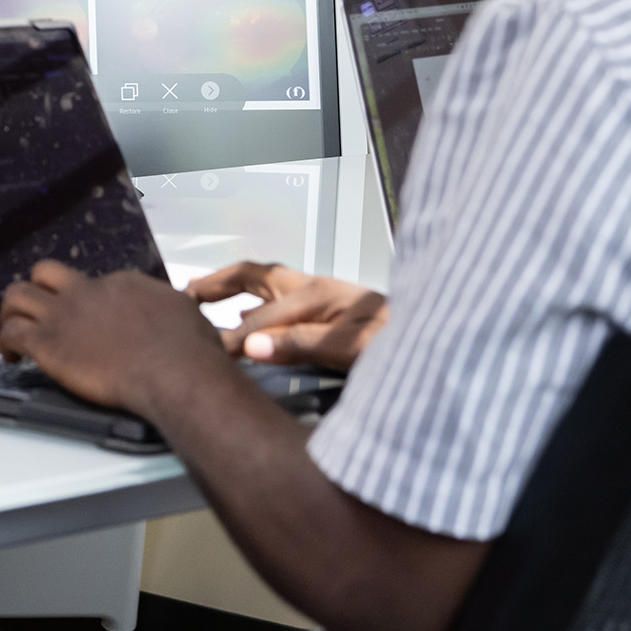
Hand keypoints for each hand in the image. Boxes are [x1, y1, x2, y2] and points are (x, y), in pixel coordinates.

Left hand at [0, 260, 230, 416]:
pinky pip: (11, 333)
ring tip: (11, 329)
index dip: (85, 301)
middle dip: (37, 288)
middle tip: (37, 310)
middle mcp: (87, 291)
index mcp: (121, 283)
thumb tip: (174, 309)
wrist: (175, 372)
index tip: (87, 320)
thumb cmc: (188, 351)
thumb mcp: (185, 312)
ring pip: (17, 295)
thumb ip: (169, 308)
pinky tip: (11, 358)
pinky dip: (5, 343)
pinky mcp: (49, 344)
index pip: (91, 282)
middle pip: (46, 273)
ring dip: (10, 312)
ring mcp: (64, 315)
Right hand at [188, 261, 387, 372]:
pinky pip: (280, 296)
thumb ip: (299, 345)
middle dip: (218, 283)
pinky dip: (254, 301)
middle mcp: (317, 288)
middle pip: (256, 275)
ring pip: (266, 281)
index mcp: (317, 295)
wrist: (446, 343)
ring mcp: (324, 295)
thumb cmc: (403, 344)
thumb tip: (249, 346)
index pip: (260, 319)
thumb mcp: (351, 347)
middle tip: (184, 298)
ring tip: (200, 296)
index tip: (208, 355)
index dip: (233, 339)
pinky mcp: (331, 307)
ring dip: (232, 286)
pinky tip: (246, 315)